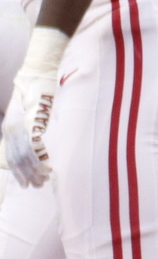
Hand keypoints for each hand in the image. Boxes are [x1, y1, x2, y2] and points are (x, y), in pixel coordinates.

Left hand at [2, 28, 63, 187]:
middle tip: (35, 186)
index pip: (11, 155)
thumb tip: (35, 141)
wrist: (39, 71)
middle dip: (26, 174)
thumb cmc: (37, 88)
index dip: (18, 171)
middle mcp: (11, 128)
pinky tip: (48, 168)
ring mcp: (21, 126)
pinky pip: (35, 147)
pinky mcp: (32, 123)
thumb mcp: (26, 109)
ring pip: (26, 156)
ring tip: (42, 181)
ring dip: (35, 170)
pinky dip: (41, 160)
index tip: (25, 183)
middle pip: (17, 158)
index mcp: (9, 127)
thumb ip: (28, 125)